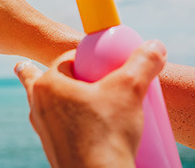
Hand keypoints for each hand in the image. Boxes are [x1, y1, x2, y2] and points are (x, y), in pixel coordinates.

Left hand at [15, 40, 166, 167]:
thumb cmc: (107, 134)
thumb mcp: (130, 90)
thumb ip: (143, 63)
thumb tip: (156, 45)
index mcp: (48, 85)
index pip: (67, 59)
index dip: (85, 56)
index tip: (100, 61)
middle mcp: (39, 106)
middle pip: (47, 80)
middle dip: (47, 73)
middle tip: (48, 68)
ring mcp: (43, 129)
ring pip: (46, 104)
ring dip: (50, 97)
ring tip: (45, 91)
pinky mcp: (53, 149)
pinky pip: (54, 127)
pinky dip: (60, 121)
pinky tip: (70, 125)